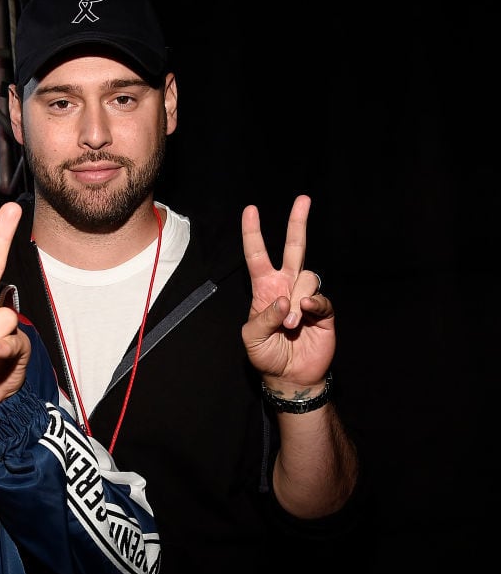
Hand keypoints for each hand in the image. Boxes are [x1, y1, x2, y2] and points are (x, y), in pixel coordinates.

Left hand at [240, 194, 334, 391]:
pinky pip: (320, 297)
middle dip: (298, 222)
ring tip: (290, 325)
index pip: (257, 255)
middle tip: (303, 198)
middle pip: (295, 247)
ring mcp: (306, 296)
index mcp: (264, 288)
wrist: (290, 375)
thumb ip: (263, 316)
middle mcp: (286, 286)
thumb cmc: (266, 355)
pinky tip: (306, 315)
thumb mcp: (251, 337)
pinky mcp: (324, 310)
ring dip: (297, 300)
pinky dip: (312, 305)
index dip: (253, 233)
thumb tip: (283, 300)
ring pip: (307, 277)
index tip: (250, 210)